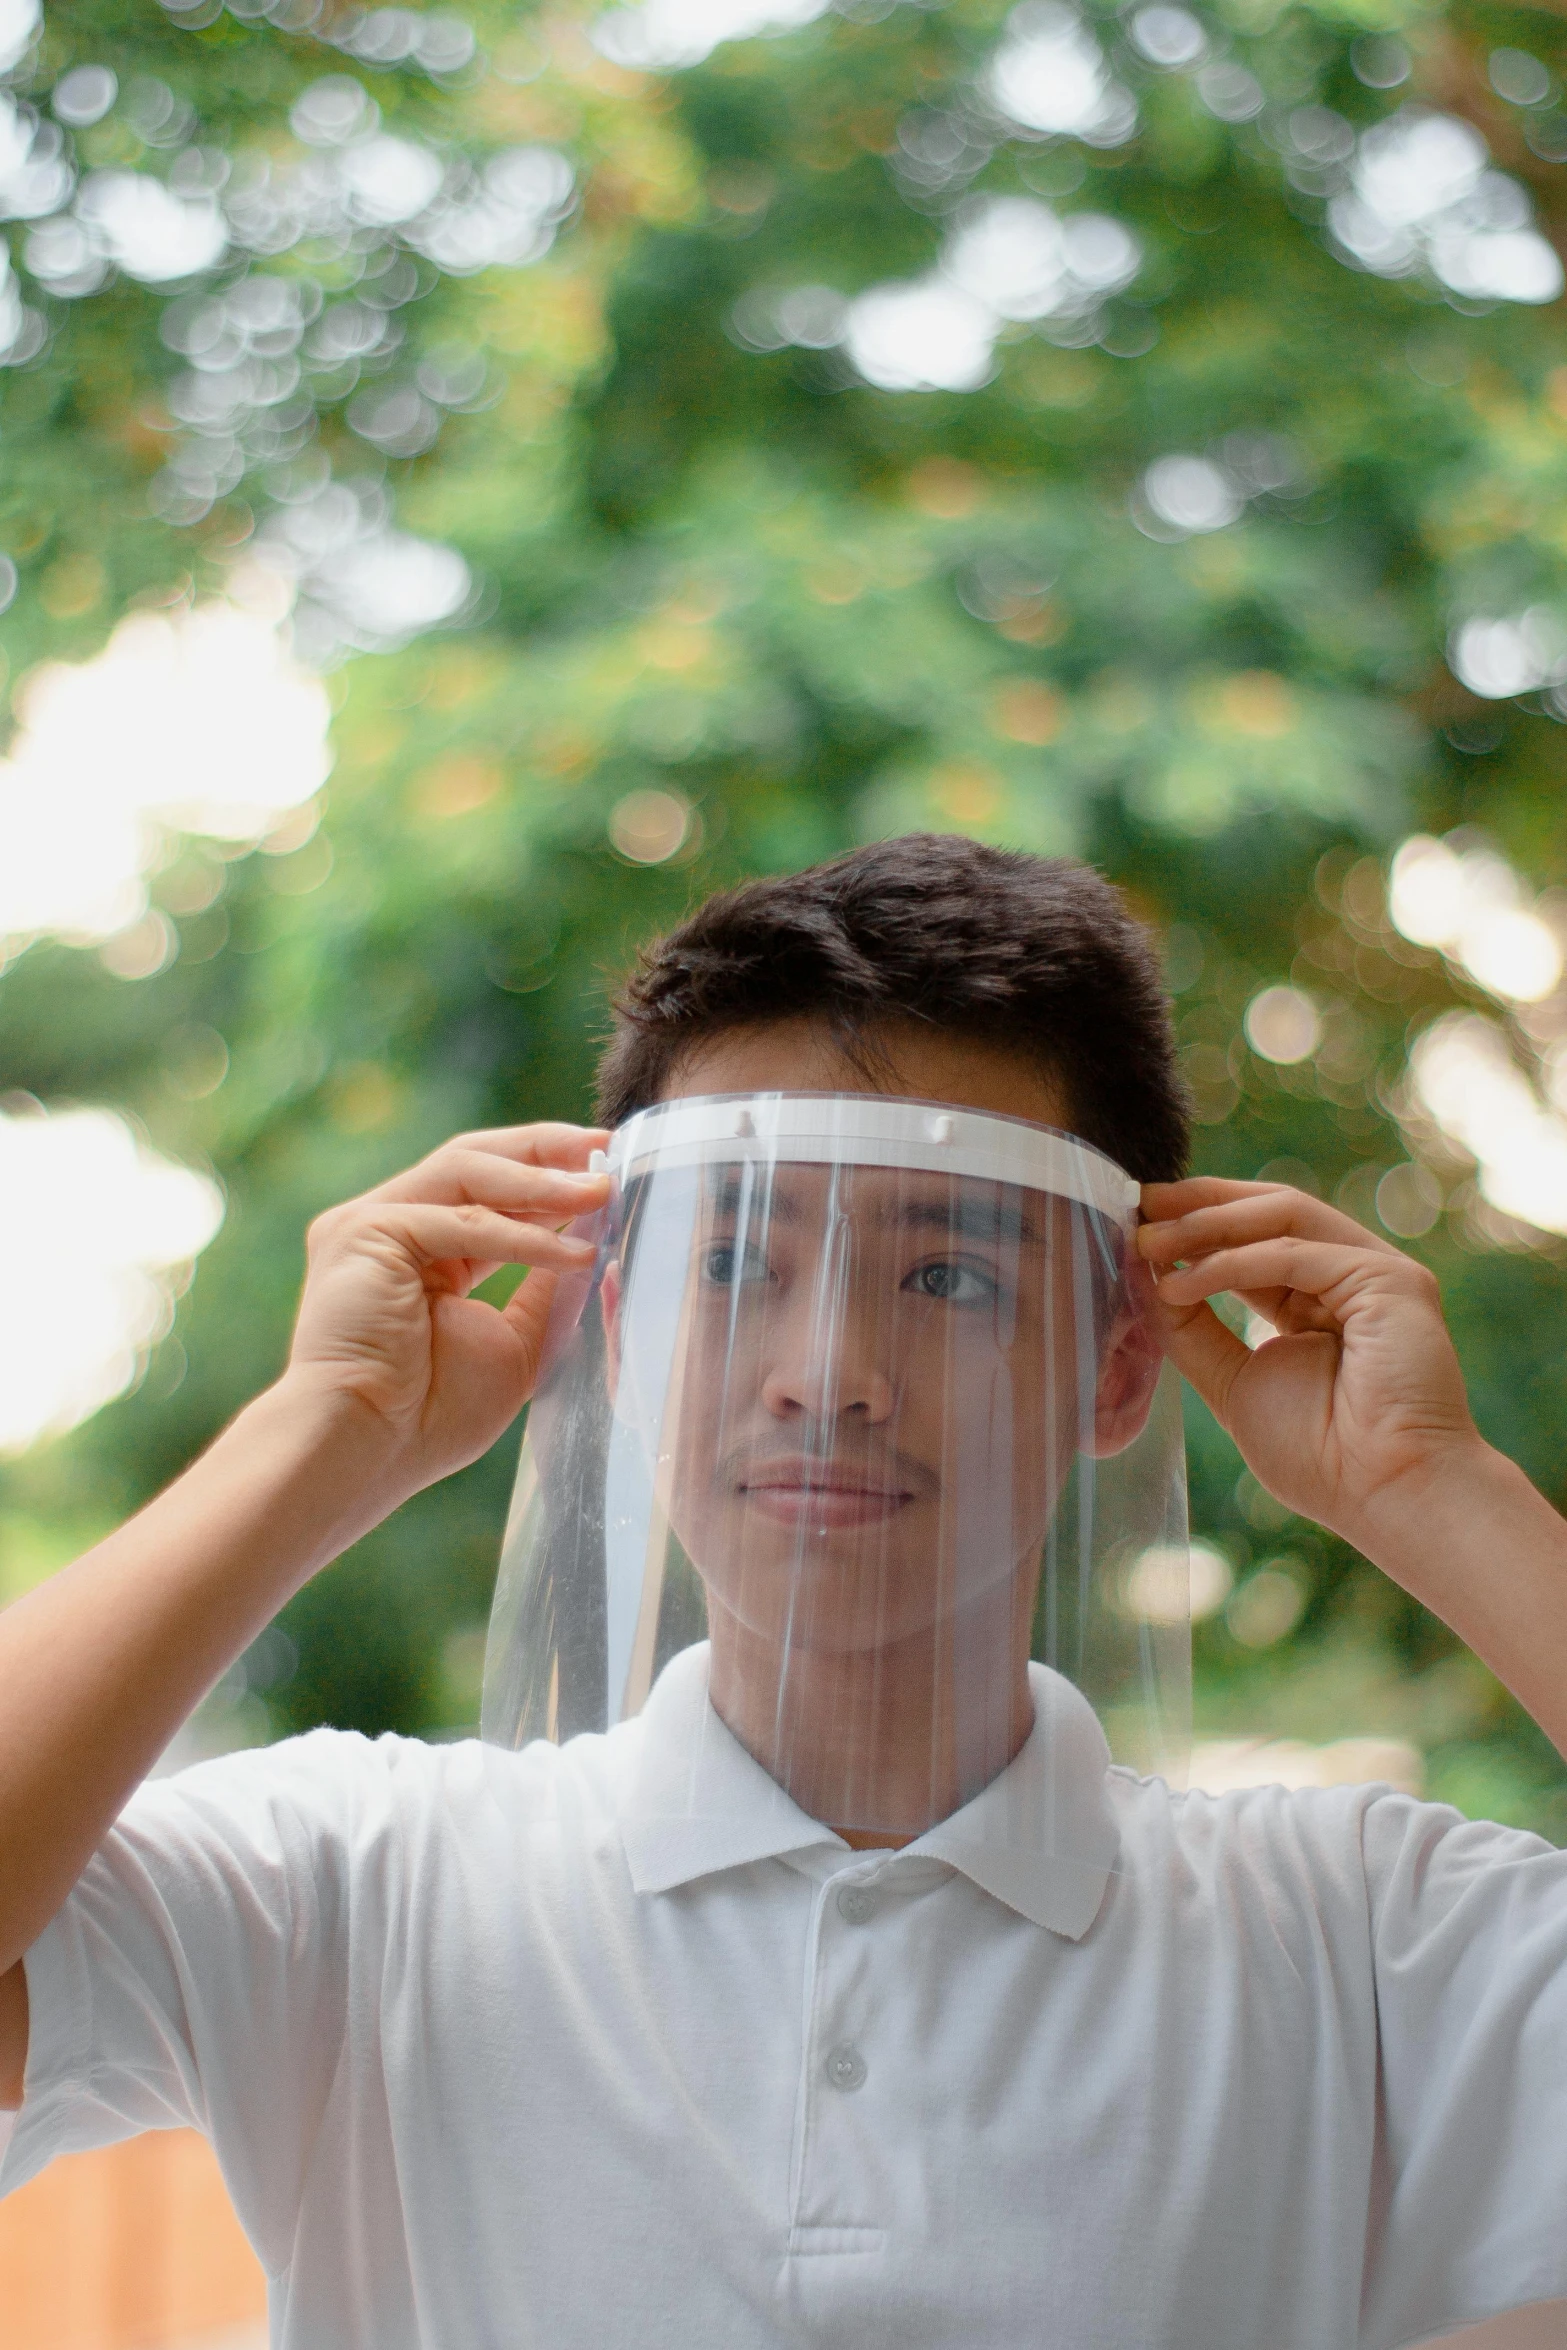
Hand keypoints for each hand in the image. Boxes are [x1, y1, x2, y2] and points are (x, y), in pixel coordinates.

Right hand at [283, 1123, 609, 1493]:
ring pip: (466, 1172)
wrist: (371, 1449)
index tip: (608, 1168)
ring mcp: (370, 1223)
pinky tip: (573, 1251)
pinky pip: (460, 1222)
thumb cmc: (432, 1415)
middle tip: (607, 1151)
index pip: (489, 1189)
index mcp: (421, 1249)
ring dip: (542, 1181)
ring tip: (601, 1191)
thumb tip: (591, 1240)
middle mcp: (390, 1225)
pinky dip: (523, 1236)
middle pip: (475, 1161)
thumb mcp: (515, 1340)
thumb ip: (546, 1288)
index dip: (549, 1174)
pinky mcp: (362, 1231)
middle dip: (547, 1152)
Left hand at [1137, 1180, 1482, 1565]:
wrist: (1383, 1494)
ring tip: (1149, 1239)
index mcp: (1319, 1301)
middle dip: (1201, 1205)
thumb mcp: (1232, 1380)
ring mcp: (1376, 1273)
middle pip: (1272, 1214)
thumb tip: (1142, 1274)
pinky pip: (1295, 1254)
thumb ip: (1191, 1329)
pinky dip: (1232, 1262)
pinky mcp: (1391, 1280)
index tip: (1138, 1220)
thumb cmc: (1319, 1456)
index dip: (1198, 1226)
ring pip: (1285, 1217)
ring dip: (1210, 1223)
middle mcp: (1351, 1277)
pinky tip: (1182, 1282)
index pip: (1256, 1242)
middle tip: (1140, 1202)